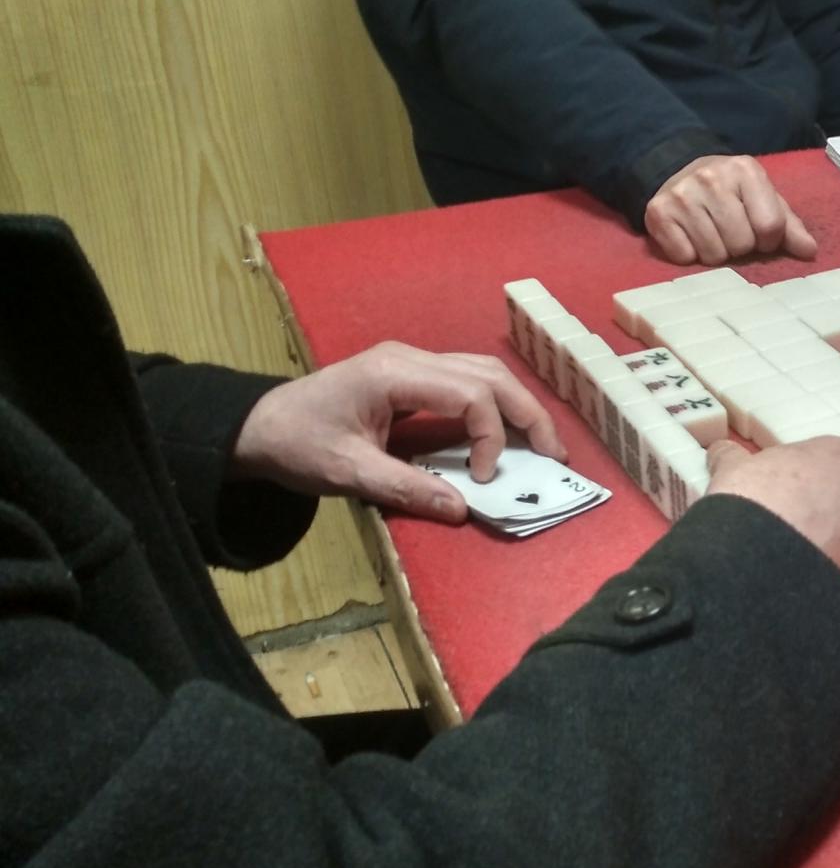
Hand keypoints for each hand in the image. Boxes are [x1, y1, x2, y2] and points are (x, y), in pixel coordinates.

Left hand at [232, 342, 565, 523]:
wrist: (256, 426)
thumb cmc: (295, 444)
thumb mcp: (347, 472)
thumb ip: (406, 488)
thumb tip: (463, 509)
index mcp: (395, 373)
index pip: (472, 393)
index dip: (490, 437)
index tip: (480, 480)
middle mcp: (410, 358)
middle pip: (490, 374)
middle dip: (527, 414)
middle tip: (555, 455)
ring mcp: (412, 363)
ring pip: (484, 373)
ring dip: (516, 407)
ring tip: (541, 445)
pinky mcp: (411, 376)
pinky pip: (467, 382)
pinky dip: (494, 407)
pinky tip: (506, 435)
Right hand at [645, 155, 816, 265]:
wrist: (679, 171)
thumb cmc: (732, 192)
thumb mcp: (764, 199)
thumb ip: (789, 225)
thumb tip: (809, 252)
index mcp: (746, 170)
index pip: (770, 227)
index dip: (768, 240)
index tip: (759, 233)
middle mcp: (712, 178)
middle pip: (741, 244)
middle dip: (740, 247)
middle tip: (731, 232)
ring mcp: (682, 194)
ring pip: (713, 256)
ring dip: (716, 253)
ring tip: (711, 233)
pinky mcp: (658, 212)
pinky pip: (684, 257)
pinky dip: (689, 254)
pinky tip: (689, 236)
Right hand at [705, 437, 839, 588]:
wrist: (759, 564)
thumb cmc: (753, 498)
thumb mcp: (734, 468)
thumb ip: (731, 456)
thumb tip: (721, 452)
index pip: (827, 459)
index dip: (801, 475)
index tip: (780, 489)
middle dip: (821, 507)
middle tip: (786, 521)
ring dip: (827, 540)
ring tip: (791, 554)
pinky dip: (827, 569)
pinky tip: (800, 575)